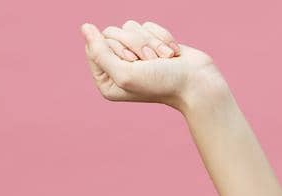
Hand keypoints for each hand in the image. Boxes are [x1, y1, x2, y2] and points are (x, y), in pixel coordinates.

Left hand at [79, 20, 222, 109]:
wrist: (196, 82)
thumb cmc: (161, 83)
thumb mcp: (124, 73)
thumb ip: (100, 52)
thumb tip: (84, 27)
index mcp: (106, 80)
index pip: (95, 46)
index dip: (116, 49)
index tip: (132, 62)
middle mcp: (118, 67)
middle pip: (112, 32)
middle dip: (135, 44)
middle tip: (150, 62)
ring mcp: (135, 55)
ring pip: (131, 27)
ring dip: (150, 41)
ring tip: (163, 59)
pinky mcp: (150, 43)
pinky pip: (147, 25)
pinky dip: (161, 37)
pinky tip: (171, 53)